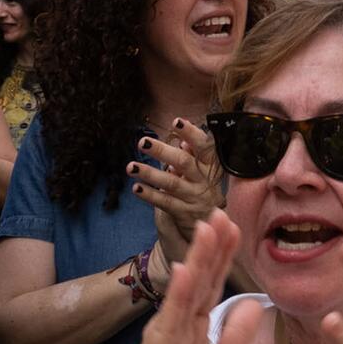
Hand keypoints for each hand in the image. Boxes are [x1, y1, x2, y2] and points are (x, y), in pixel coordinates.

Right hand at [111, 212, 262, 343]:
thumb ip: (237, 336)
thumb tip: (255, 303)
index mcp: (196, 328)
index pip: (213, 284)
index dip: (223, 255)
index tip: (234, 224)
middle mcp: (179, 327)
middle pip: (199, 279)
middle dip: (210, 246)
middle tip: (221, 211)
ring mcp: (166, 341)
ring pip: (184, 293)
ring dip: (195, 260)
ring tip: (206, 229)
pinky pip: (168, 324)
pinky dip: (177, 298)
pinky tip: (185, 273)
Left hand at [130, 119, 221, 241]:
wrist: (211, 222)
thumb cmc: (203, 186)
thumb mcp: (204, 169)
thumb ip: (194, 153)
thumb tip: (184, 135)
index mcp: (210, 165)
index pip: (203, 146)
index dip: (191, 133)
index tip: (176, 121)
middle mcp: (204, 180)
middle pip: (183, 162)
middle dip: (162, 151)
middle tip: (142, 142)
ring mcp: (194, 197)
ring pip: (171, 183)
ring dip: (150, 173)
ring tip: (132, 166)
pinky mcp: (184, 212)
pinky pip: (165, 202)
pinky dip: (150, 195)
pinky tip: (136, 188)